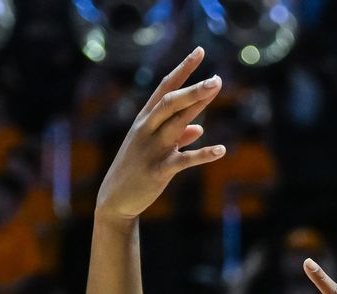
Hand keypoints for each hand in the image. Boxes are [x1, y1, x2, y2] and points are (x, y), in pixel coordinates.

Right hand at [94, 48, 224, 220]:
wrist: (116, 199)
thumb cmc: (137, 169)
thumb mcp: (155, 148)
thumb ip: (177, 136)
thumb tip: (197, 129)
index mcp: (145, 119)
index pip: (165, 88)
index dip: (183, 70)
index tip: (200, 52)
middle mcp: (147, 128)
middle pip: (170, 101)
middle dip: (193, 87)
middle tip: (217, 77)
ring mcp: (152, 148)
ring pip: (176, 122)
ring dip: (198, 105)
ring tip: (216, 90)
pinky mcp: (159, 170)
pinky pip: (184, 160)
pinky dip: (202, 154)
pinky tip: (221, 150)